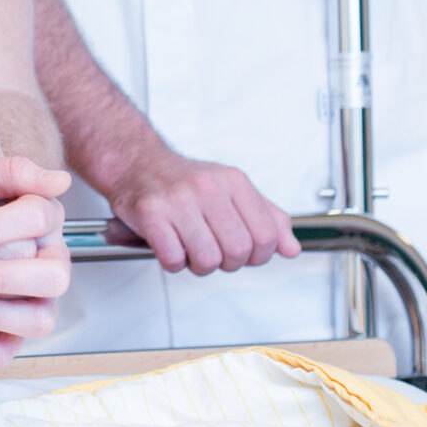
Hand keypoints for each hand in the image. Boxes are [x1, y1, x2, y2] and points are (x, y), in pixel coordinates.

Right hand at [102, 148, 298, 273]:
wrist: (135, 161)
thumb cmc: (183, 180)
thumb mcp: (232, 191)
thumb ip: (267, 219)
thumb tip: (291, 248)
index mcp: (233, 181)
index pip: (266, 235)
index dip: (258, 255)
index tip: (244, 251)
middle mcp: (207, 187)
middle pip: (238, 251)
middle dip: (227, 262)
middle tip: (214, 251)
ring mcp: (177, 199)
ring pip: (207, 259)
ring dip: (198, 264)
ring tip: (190, 248)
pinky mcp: (150, 213)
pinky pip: (173, 259)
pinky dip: (173, 262)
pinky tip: (170, 245)